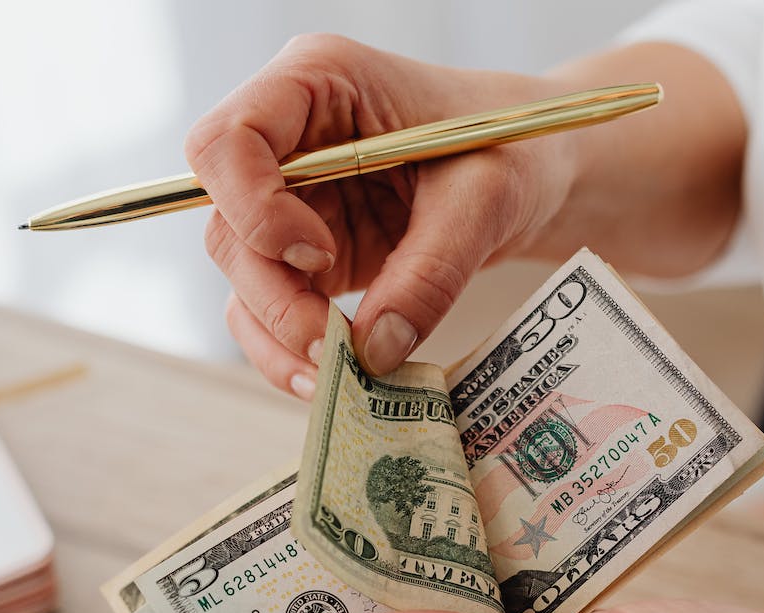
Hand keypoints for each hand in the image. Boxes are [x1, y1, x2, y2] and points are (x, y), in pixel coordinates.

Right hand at [185, 35, 578, 395]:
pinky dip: (291, 347)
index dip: (253, 207)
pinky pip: (271, 305)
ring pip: (243, 274)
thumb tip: (373, 351)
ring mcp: (291, 198)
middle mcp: (288, 137)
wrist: (537, 170)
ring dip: (277, 333)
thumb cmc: (514, 146)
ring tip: (334, 378)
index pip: (226, 143)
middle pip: (229, 222)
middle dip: (273, 296)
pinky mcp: (305, 251)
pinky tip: (334, 375)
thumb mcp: (486, 199)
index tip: (321, 254)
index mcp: (317, 82)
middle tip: (333, 346)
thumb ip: (429, 272)